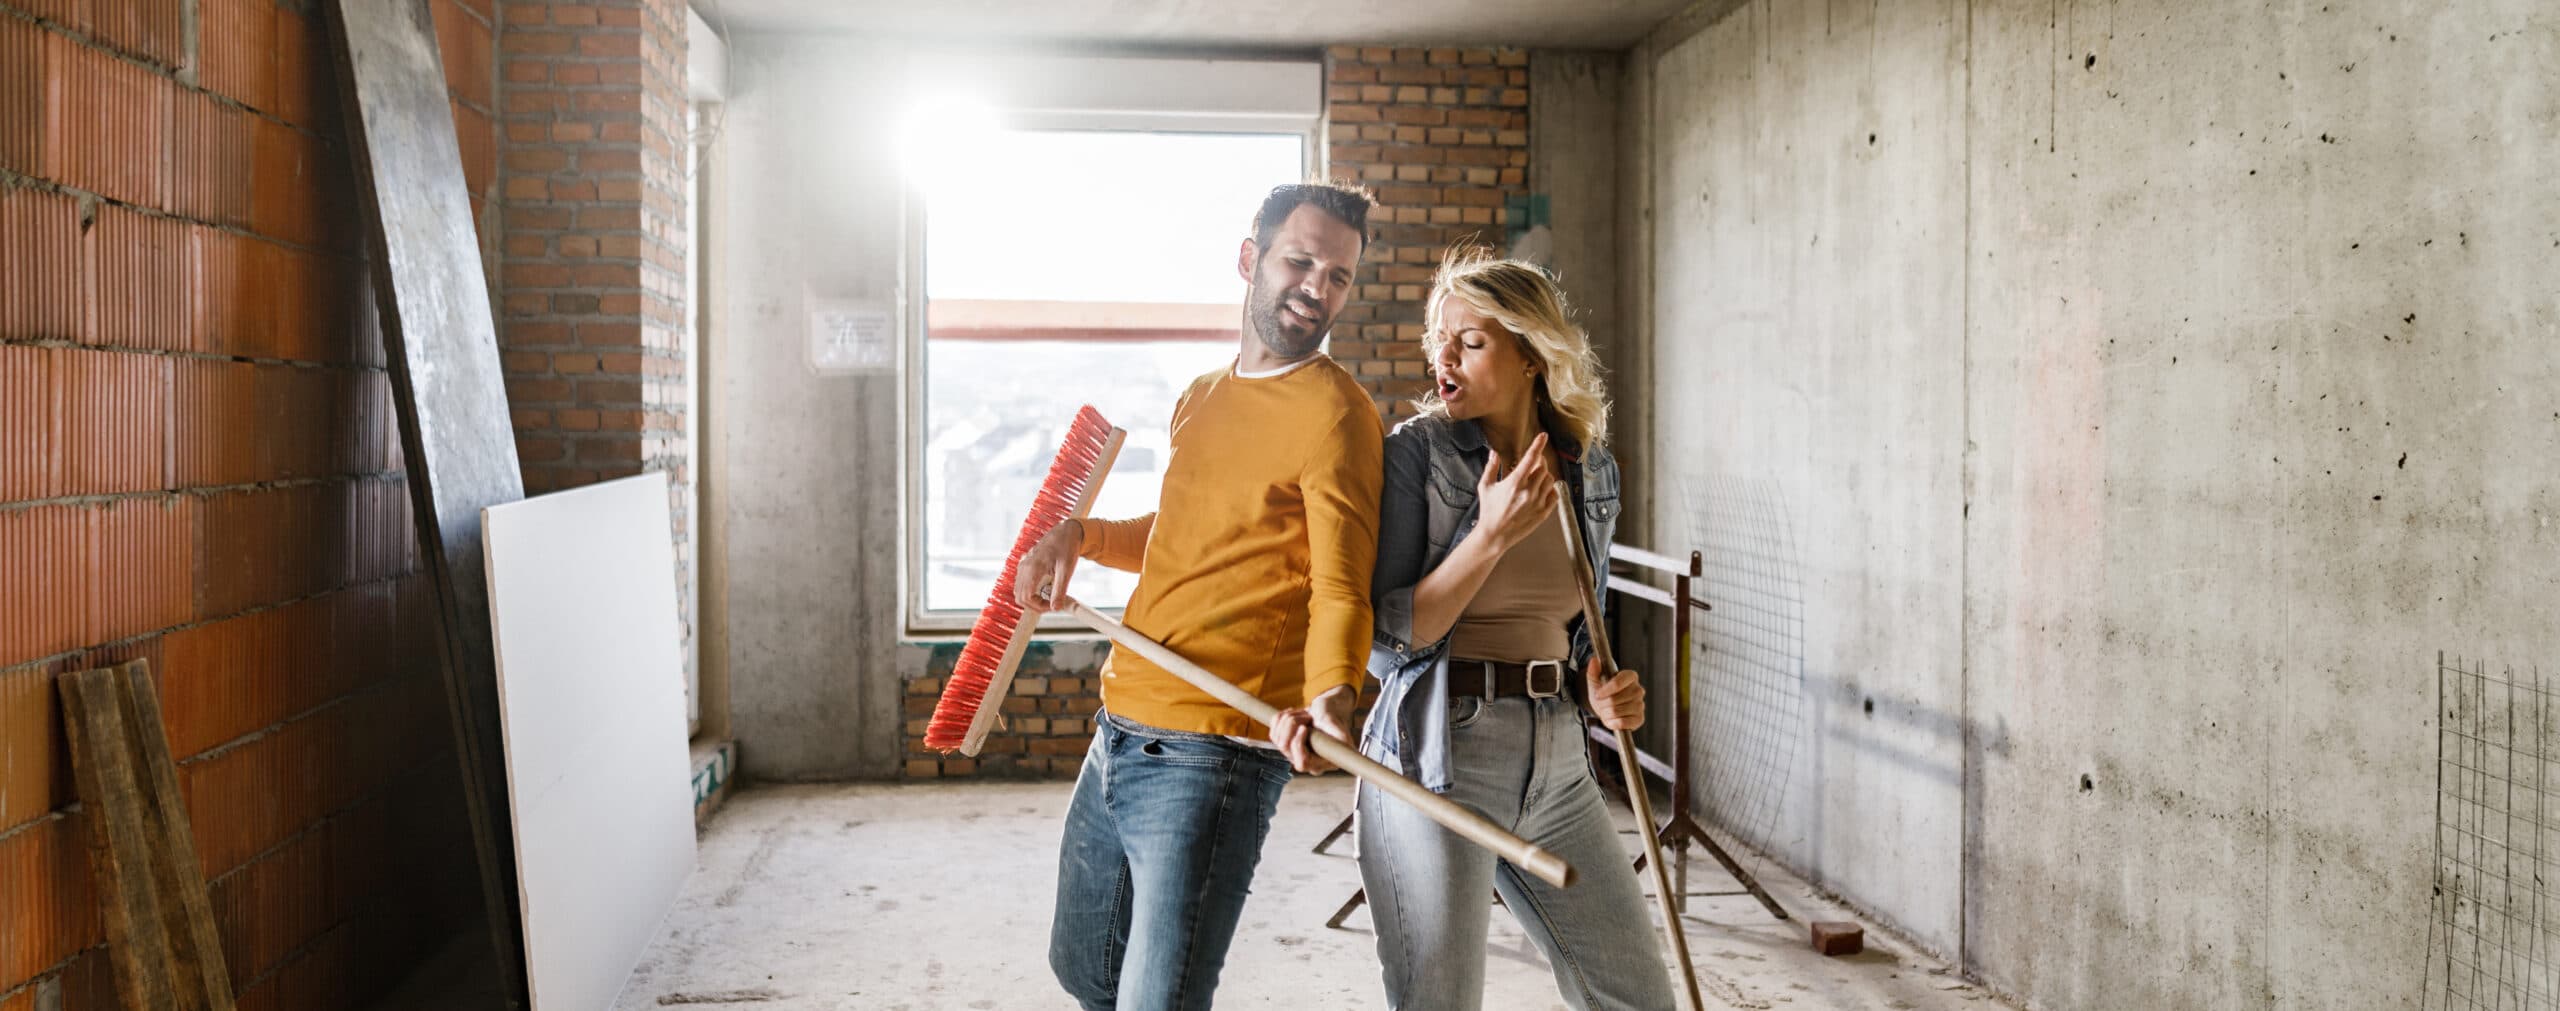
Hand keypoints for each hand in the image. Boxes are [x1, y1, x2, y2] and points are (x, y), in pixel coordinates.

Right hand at [1013, 519, 1083, 612]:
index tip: (1054, 606)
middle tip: (1052, 604)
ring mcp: (1022, 566)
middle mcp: (1024, 567)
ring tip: (1050, 596)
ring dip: (1033, 599)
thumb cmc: (1067, 548)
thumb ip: (1060, 590)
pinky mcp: (1024, 566)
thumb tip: (1056, 609)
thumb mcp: (1066, 570)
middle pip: (1021, 597)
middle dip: (1036, 605)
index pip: (1026, 598)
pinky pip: (1022, 584)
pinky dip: (1031, 592)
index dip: (1039, 607)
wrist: (1065, 532)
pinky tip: (1046, 588)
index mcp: (1032, 568)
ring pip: (1020, 592)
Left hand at [1268, 685, 1355, 773]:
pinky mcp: (1282, 742)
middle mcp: (1304, 761)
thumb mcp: (1340, 729)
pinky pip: (1272, 731)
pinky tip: (1293, 714)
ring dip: (1289, 719)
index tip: (1304, 728)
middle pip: (1285, 748)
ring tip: (1304, 714)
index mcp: (1319, 763)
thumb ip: (1343, 739)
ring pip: (1277, 738)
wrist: (1325, 713)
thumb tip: (1348, 749)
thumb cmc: (1334, 722)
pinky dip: (1280, 718)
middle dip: (1293, 725)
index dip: (1298, 745)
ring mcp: (1291, 753)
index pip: (1302, 764)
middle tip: (1307, 716)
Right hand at [1475, 432, 1558, 551]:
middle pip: (1543, 468)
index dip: (1538, 444)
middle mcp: (1528, 492)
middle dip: (1539, 462)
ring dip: (1544, 476)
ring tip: (1534, 479)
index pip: (1530, 458)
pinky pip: (1554, 495)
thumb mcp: (1485, 487)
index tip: (1543, 436)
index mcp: (1514, 483)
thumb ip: (1491, 467)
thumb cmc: (1488, 510)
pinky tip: (1540, 491)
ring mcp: (1537, 503)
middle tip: (1533, 464)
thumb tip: (1493, 452)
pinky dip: (1550, 490)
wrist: (1494, 535)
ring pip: (1550, 480)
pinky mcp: (1543, 513)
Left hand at [1586, 658, 1644, 731]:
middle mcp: (1638, 690)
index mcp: (1630, 676)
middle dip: (1602, 704)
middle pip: (1614, 699)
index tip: (1598, 694)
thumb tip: (1594, 660)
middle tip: (1601, 704)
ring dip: (1606, 714)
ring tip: (1606, 711)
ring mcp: (1640, 705)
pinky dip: (1613, 723)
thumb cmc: (1603, 694)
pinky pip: (1622, 723)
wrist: (1607, 708)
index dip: (1605, 690)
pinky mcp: (1640, 719)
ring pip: (1616, 711)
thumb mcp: (1595, 681)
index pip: (1618, 683)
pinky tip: (1612, 719)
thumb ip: (1593, 670)